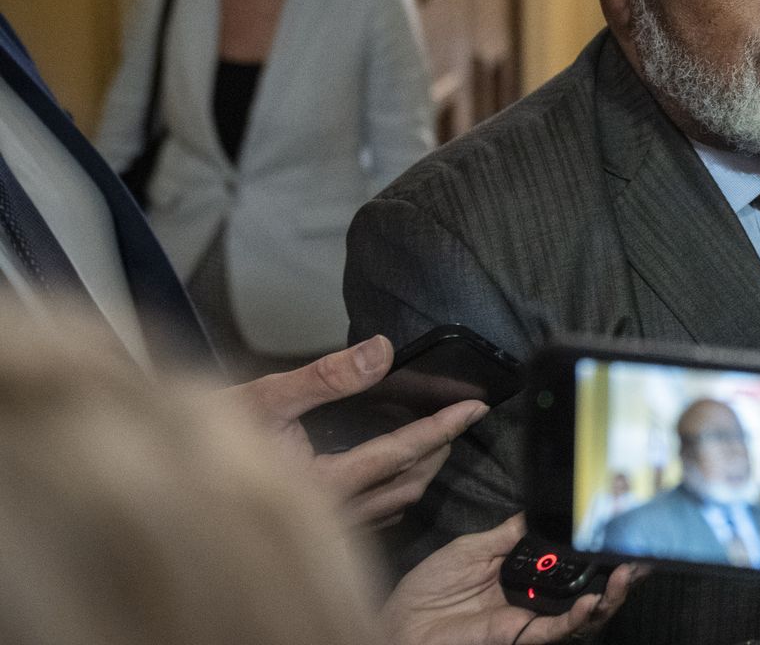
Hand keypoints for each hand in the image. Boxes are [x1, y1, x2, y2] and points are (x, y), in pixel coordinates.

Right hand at [228, 335, 488, 526]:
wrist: (158, 478)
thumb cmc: (203, 441)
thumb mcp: (264, 398)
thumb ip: (327, 376)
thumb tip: (382, 351)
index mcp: (322, 486)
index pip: (402, 454)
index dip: (443, 427)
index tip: (475, 408)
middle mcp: (330, 516)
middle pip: (408, 484)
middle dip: (439, 450)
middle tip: (460, 418)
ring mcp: (323, 530)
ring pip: (394, 505)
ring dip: (420, 472)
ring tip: (434, 440)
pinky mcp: (313, 533)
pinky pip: (372, 517)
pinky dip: (394, 489)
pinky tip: (390, 471)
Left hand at [383, 513, 641, 644]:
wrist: (399, 623)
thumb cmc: (427, 590)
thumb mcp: (472, 548)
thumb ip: (508, 534)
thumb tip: (539, 510)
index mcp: (524, 575)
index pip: (573, 564)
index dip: (599, 553)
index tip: (621, 530)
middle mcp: (534, 599)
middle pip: (589, 590)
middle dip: (622, 577)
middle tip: (643, 557)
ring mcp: (530, 620)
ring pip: (584, 613)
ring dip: (611, 596)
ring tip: (630, 575)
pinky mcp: (519, 637)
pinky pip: (557, 630)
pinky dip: (578, 616)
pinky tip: (592, 601)